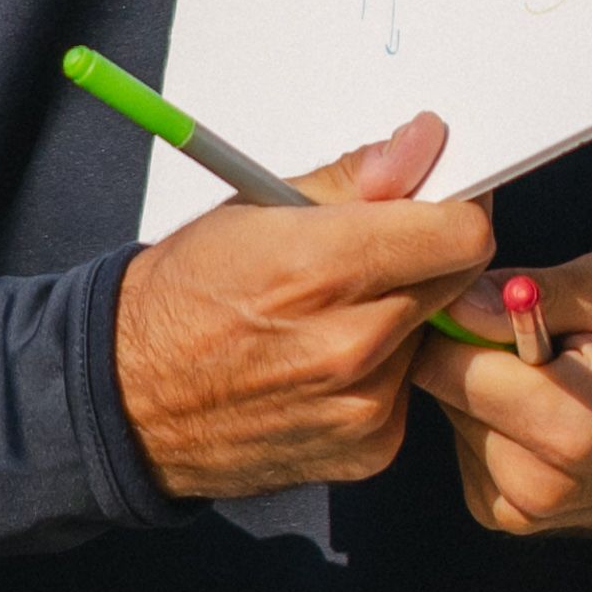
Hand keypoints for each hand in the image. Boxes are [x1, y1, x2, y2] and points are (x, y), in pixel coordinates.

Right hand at [112, 115, 499, 498]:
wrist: (130, 400)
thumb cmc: (184, 298)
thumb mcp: (253, 211)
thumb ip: (355, 178)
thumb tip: (423, 144)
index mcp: (322, 268)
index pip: (461, 233)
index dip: (455, 209)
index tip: (436, 206)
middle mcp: (351, 344)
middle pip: (457, 281)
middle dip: (425, 260)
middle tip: (370, 260)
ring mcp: (363, 406)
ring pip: (432, 335)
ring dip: (402, 318)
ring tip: (331, 318)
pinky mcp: (369, 448)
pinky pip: (409, 389)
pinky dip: (382, 373)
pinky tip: (324, 367)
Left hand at [410, 245, 591, 539]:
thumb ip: (542, 291)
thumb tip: (461, 298)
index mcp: (567, 423)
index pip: (442, 362)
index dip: (458, 315)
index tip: (494, 297)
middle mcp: (539, 482)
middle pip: (442, 392)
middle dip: (474, 353)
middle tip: (540, 337)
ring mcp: (528, 510)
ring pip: (456, 422)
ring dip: (488, 391)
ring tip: (557, 376)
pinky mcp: (519, 521)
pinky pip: (471, 454)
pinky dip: (496, 426)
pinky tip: (549, 411)